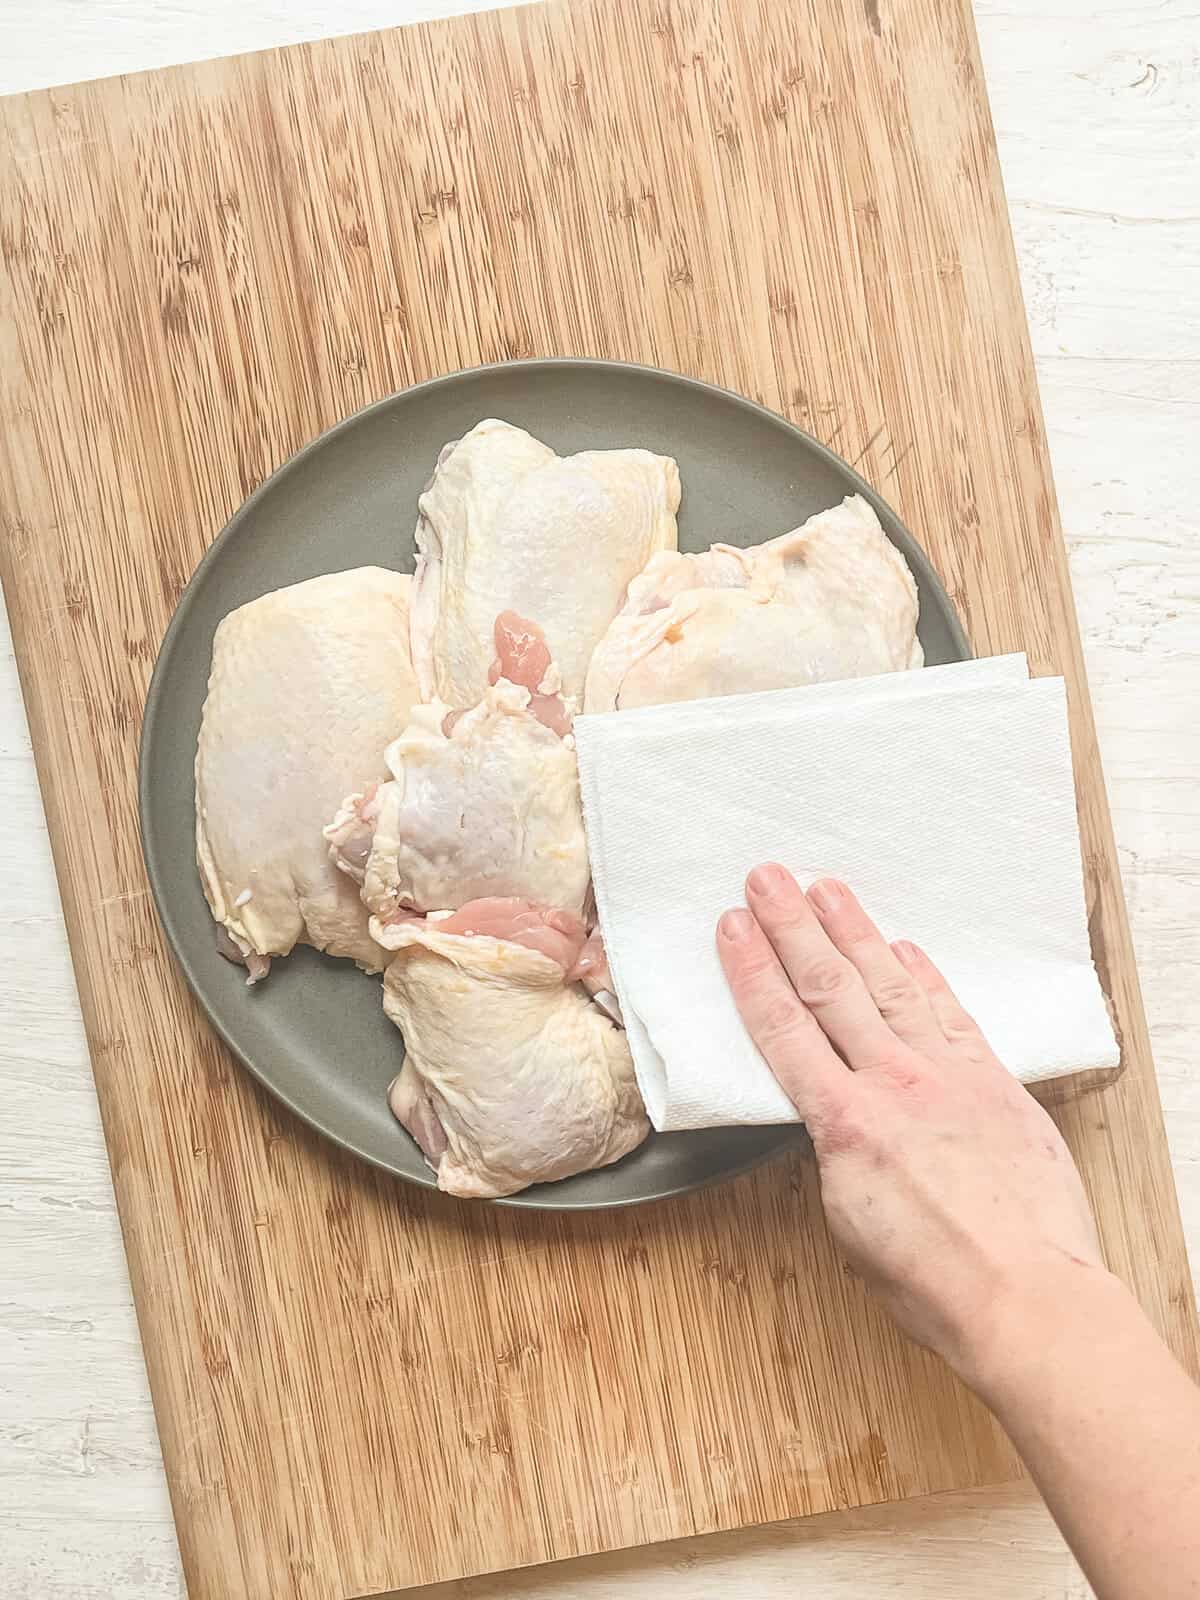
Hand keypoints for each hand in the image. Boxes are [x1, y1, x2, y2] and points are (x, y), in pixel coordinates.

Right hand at [717, 866, 1107, 1389]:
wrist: (1026, 1295)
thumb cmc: (937, 1283)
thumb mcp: (850, 1226)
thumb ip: (837, 1159)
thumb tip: (837, 1129)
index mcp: (844, 1126)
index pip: (784, 1030)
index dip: (753, 973)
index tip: (733, 927)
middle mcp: (893, 1086)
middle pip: (830, 987)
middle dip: (794, 927)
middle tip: (769, 878)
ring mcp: (947, 1077)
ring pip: (891, 986)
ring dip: (855, 932)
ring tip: (828, 888)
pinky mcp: (992, 1083)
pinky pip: (950, 1015)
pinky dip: (925, 976)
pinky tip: (904, 947)